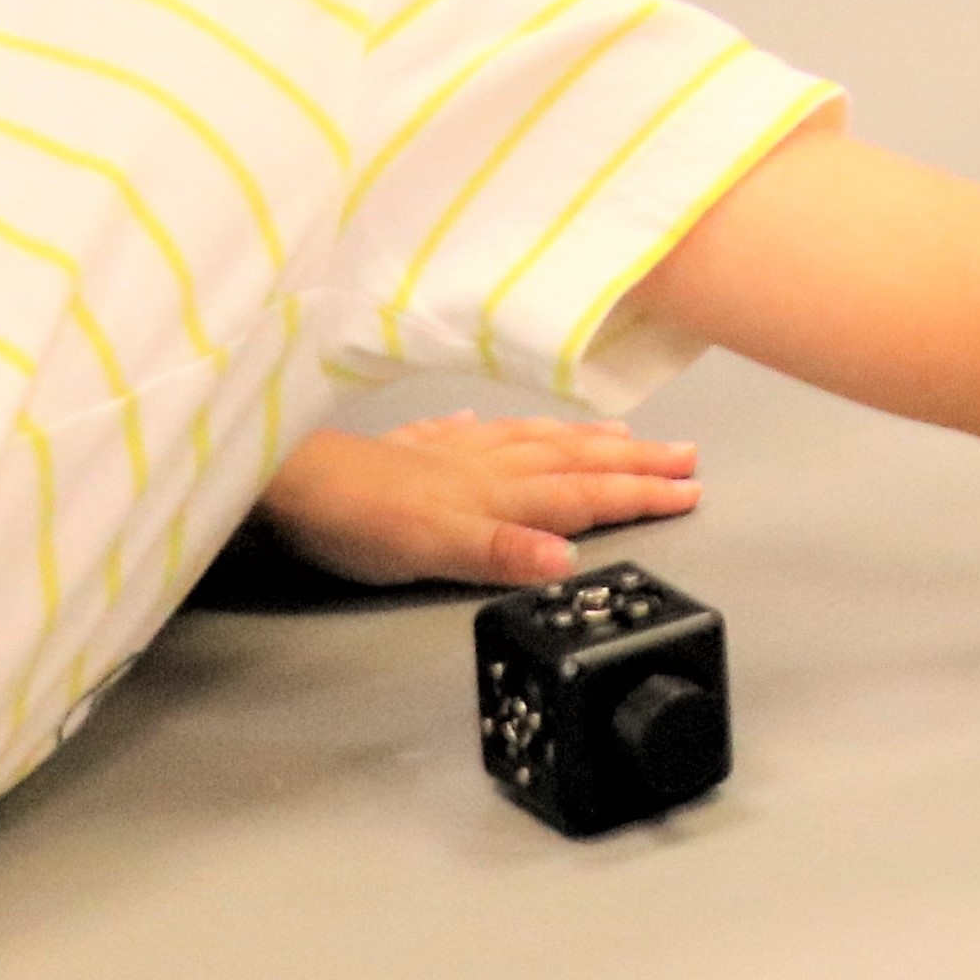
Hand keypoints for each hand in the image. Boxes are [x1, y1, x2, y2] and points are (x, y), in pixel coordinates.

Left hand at [255, 416, 701, 587]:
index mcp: (499, 496)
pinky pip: (469, 432)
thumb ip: (502, 552)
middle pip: (573, 462)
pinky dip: (494, 427)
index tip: (692, 491)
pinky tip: (492, 421)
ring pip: (534, 442)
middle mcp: (486, 467)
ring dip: (584, 441)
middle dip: (635, 461)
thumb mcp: (432, 552)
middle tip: (687, 457)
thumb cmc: (356, 522)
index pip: (585, 495)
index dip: (641, 494)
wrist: (287, 482)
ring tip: (622, 436)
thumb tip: (570, 558)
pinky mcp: (412, 450)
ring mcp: (450, 453)